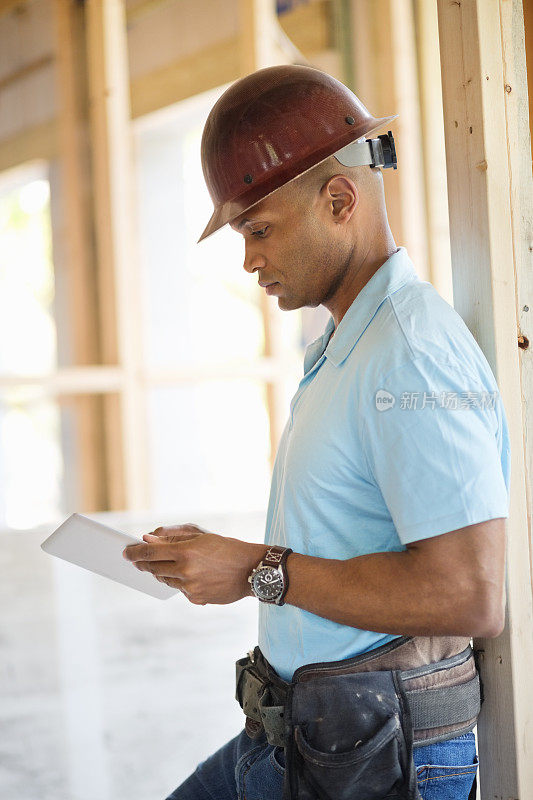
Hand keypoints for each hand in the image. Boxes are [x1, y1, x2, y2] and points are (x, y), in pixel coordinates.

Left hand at [122, 524, 265, 604]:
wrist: (251, 570)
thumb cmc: (226, 547)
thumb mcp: (200, 537)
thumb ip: (172, 538)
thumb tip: (147, 539)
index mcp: (186, 551)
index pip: (150, 552)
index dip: (134, 552)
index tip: (125, 552)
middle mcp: (186, 571)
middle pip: (153, 568)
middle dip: (143, 564)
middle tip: (136, 560)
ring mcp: (191, 587)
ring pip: (165, 580)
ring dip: (162, 572)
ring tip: (168, 565)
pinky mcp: (196, 599)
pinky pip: (180, 590)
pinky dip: (180, 582)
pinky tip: (191, 575)